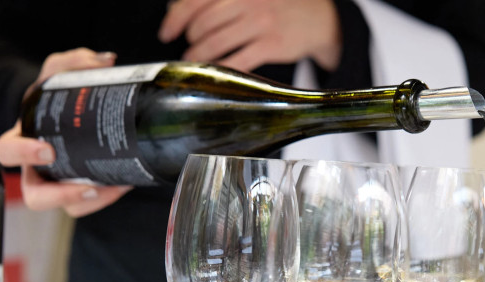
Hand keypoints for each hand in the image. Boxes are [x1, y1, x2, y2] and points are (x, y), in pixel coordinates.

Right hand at [0, 48, 131, 216]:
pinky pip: (89, 205)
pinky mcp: (81, 191)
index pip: (7, 152)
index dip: (24, 155)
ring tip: (114, 187)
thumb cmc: (58, 96)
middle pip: (35, 198)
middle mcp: (37, 169)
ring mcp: (58, 184)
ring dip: (91, 202)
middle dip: (59, 196)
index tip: (49, 150)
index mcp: (22, 140)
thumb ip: (77, 60)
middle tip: (86, 187)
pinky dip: (107, 197)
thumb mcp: (61, 72)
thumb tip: (106, 60)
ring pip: (67, 208)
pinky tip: (125, 183)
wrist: (74, 113)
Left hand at [158, 0, 341, 72]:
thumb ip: (218, 1)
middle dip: (191, 40)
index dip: (175, 19)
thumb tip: (176, 12)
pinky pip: (238, 61)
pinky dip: (222, 68)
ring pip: (216, 44)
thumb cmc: (276, 6)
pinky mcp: (272, 44)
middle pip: (202, 24)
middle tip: (190, 48)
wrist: (318, 18)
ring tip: (194, 61)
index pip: (195, 1)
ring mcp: (260, 23)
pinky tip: (217, 72)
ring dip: (199, 57)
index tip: (166, 33)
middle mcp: (248, 0)